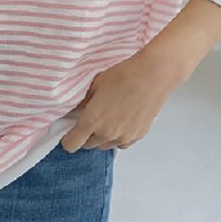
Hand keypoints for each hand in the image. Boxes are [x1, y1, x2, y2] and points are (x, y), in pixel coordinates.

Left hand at [60, 50, 183, 152]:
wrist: (152, 75)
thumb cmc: (123, 75)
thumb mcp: (96, 85)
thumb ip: (83, 102)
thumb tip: (75, 111)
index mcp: (92, 121)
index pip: (72, 144)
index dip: (68, 139)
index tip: (69, 132)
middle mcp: (106, 134)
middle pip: (88, 145)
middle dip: (86, 135)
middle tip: (91, 118)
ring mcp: (124, 137)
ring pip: (106, 145)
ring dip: (102, 136)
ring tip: (108, 117)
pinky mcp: (138, 135)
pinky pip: (122, 143)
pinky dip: (119, 136)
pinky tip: (121, 120)